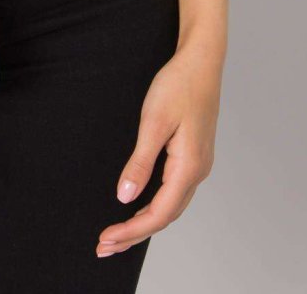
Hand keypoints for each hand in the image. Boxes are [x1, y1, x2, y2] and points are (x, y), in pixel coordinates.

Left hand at [95, 38, 223, 258]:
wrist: (202, 61)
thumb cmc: (179, 85)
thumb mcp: (154, 122)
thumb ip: (140, 162)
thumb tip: (125, 196)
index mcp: (189, 167)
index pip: (158, 213)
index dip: (131, 231)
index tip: (106, 240)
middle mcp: (198, 171)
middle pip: (166, 216)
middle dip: (135, 234)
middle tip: (105, 246)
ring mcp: (199, 164)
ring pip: (171, 206)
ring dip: (144, 222)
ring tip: (118, 234)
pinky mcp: (194, 155)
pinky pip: (174, 192)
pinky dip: (155, 206)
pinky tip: (140, 206)